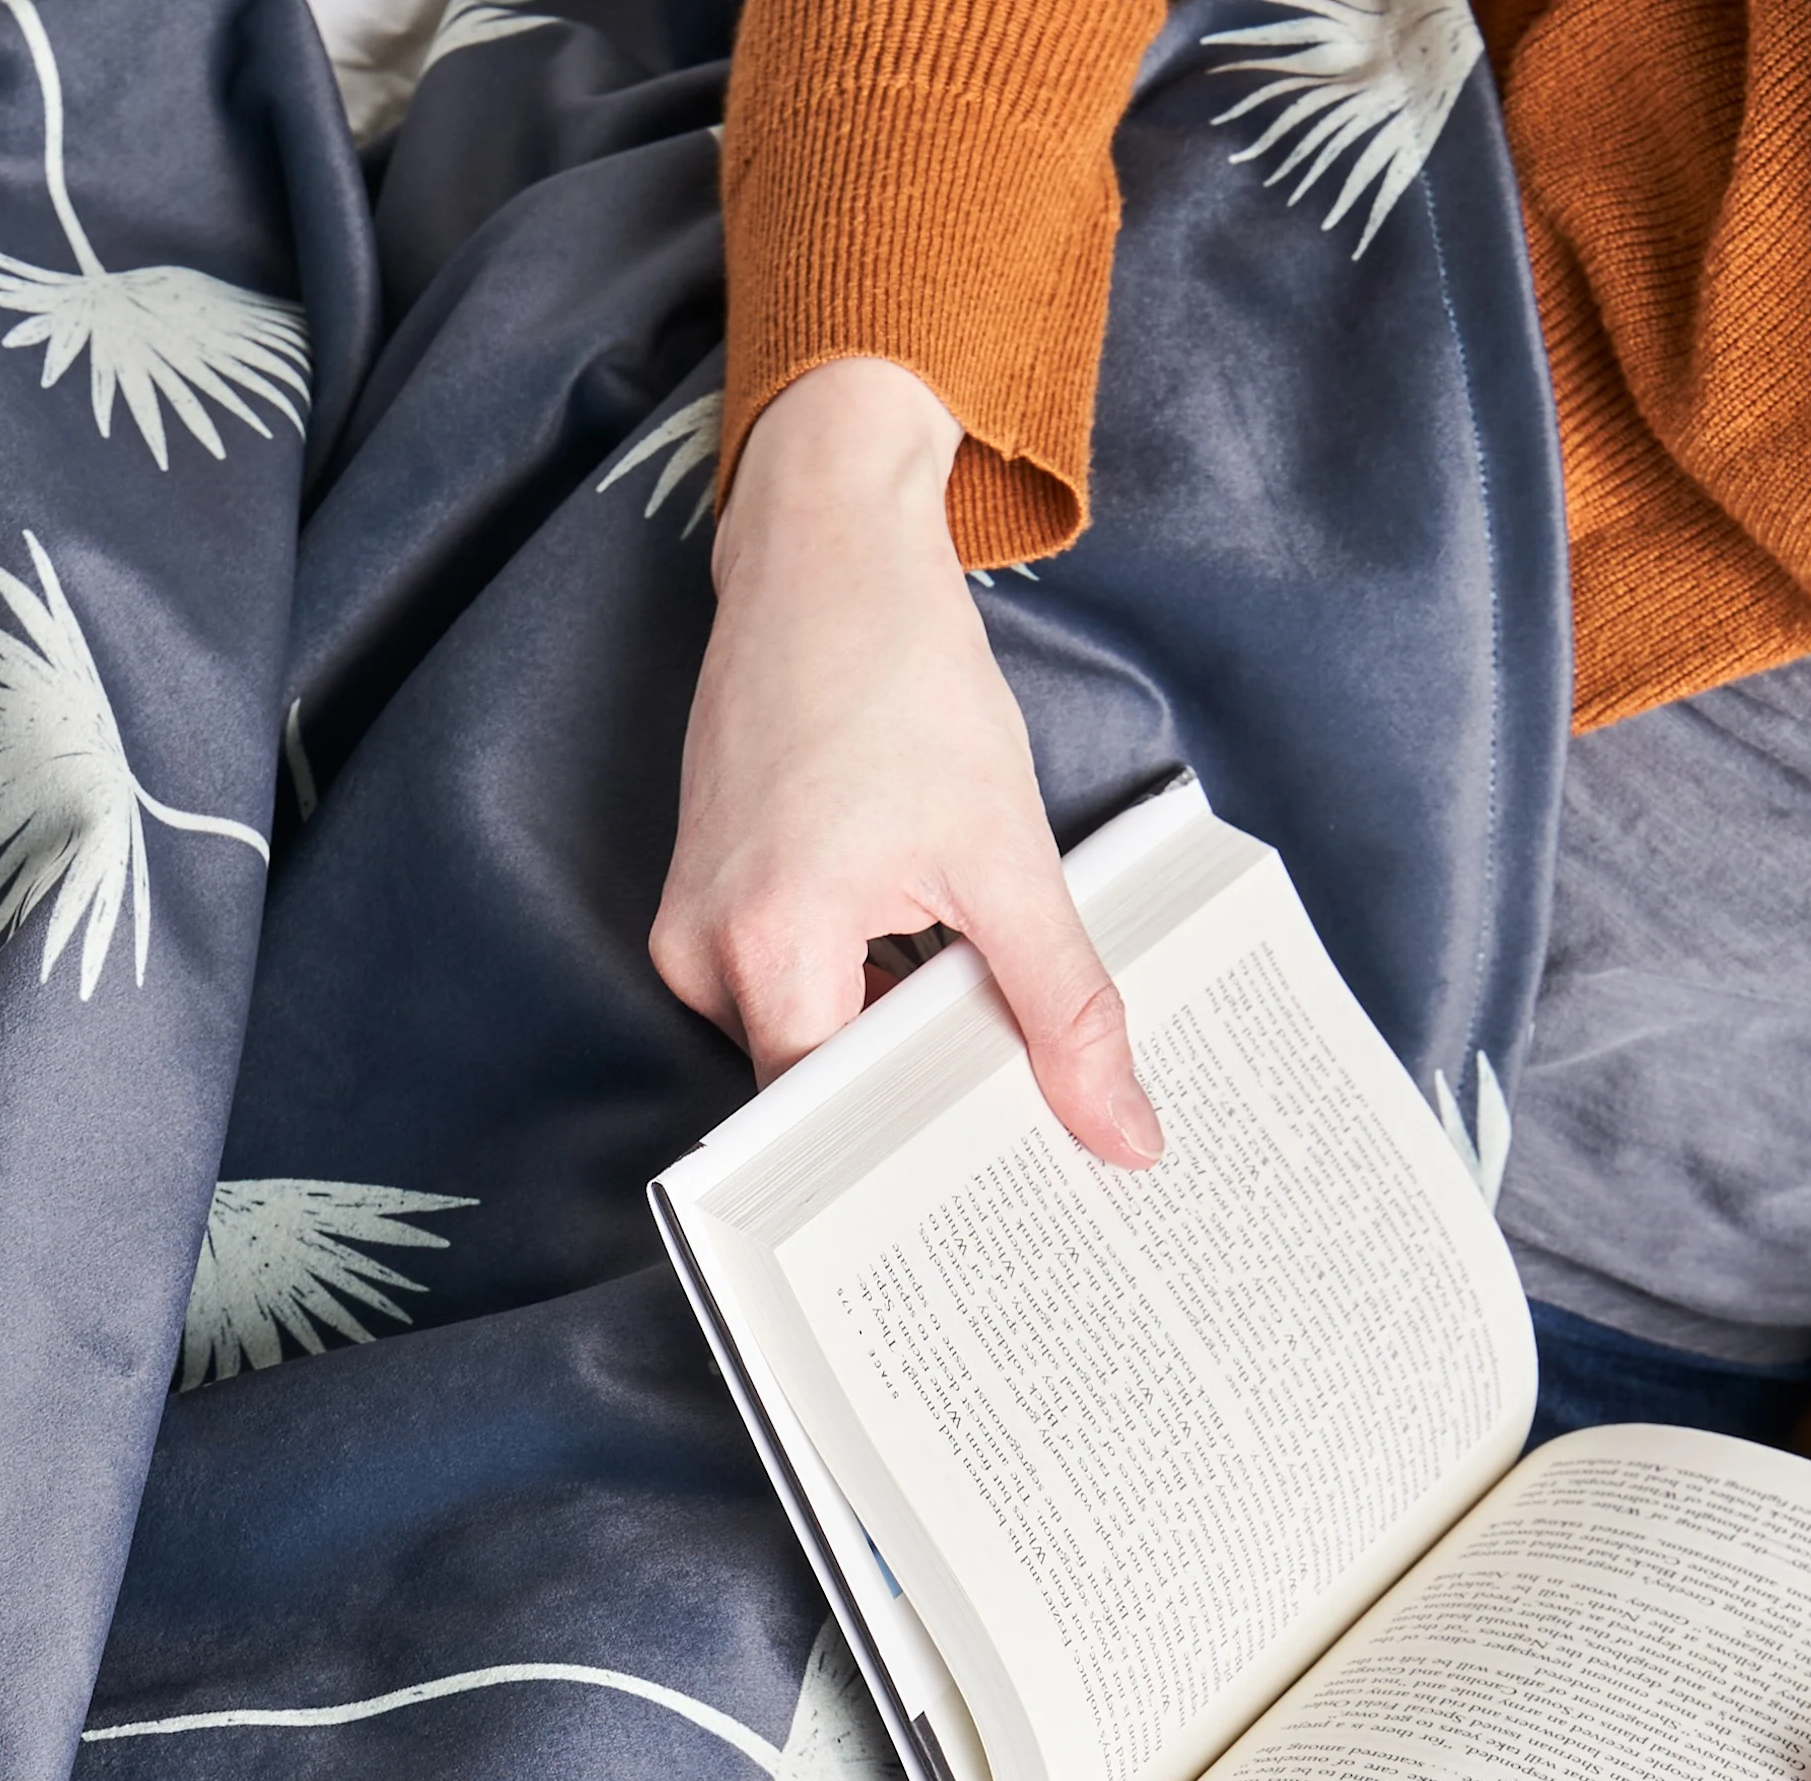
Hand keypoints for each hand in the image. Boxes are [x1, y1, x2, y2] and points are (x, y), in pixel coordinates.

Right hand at [650, 356, 1160, 1166]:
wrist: (823, 552)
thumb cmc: (900, 677)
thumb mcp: (1010, 854)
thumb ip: (1067, 1007)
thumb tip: (1122, 1136)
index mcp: (767, 947)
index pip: (829, 1125)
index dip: (910, 1167)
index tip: (996, 1198)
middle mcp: (701, 953)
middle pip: (813, 1094)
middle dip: (911, 1111)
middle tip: (1017, 1144)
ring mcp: (688, 927)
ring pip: (802, 1043)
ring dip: (889, 1045)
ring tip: (980, 1044)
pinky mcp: (700, 903)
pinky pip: (783, 991)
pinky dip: (860, 997)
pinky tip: (928, 979)